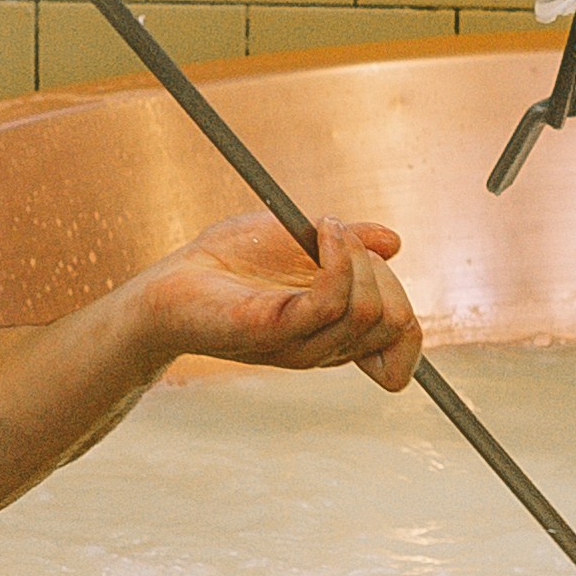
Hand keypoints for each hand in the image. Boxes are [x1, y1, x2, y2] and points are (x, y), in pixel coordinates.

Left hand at [140, 214, 422, 388]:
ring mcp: (300, 343)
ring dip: (355, 255)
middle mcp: (324, 347)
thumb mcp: (300, 243)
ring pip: (368, 311)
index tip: (375, 261)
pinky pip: (332, 301)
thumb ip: (349, 246)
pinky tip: (320, 230)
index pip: (402, 340)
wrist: (171, 281)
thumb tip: (396, 243)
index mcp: (335, 334)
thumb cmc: (229, 263)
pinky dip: (339, 257)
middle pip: (392, 321)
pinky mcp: (273, 329)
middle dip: (378, 269)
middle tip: (336, 235)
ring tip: (323, 227)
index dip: (405, 309)